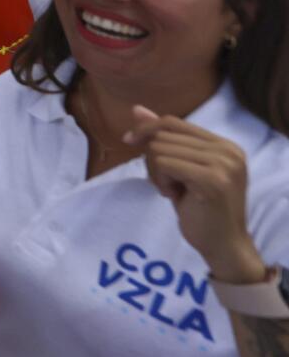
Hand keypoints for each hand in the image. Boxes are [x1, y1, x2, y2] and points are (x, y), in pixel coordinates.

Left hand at [124, 108, 268, 281]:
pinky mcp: (212, 180)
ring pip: (159, 148)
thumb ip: (163, 138)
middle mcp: (228, 150)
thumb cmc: (200, 210)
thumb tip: (137, 109)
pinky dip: (159, 181)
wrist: (223, 246)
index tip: (129, 141)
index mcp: (225, 145)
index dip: (147, 130)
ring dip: (156, 173)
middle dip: (153, 159)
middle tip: (168, 184)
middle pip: (163, 134)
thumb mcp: (180, 169)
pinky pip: (163, 163)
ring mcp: (223, 164)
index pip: (174, 122)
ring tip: (174, 191)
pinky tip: (174, 196)